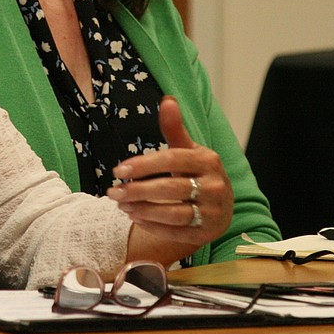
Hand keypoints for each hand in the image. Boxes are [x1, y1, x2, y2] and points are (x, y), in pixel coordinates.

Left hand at [107, 96, 233, 250]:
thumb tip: (167, 100)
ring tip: (121, 205)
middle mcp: (215, 186)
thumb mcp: (188, 150)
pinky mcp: (206, 234)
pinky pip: (176, 233)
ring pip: (173, 214)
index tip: (118, 171)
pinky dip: (153, 226)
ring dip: (142, 210)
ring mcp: (212, 212)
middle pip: (170, 188)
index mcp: (208, 160)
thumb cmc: (197, 173)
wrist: (221, 206)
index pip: (172, 160)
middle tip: (113, 192)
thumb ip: (175, 128)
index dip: (143, 165)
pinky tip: (135, 217)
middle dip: (138, 191)